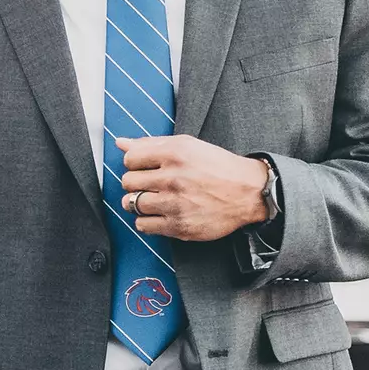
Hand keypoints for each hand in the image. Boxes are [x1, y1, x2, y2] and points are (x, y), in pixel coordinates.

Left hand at [116, 134, 267, 240]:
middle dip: (136, 182)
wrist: (248, 192)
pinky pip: (143, 226)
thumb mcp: (186, 145)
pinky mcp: (179, 227)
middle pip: (128, 182)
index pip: (130, 159)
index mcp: (174, 154)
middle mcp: (173, 179)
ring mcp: (175, 204)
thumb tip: (120, 143)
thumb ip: (151, 144)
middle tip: (150, 183)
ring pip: (132, 204)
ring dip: (137, 202)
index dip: (135, 163)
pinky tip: (158, 213)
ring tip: (153, 198)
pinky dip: (146, 221)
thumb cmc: (217, 166)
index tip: (145, 167)